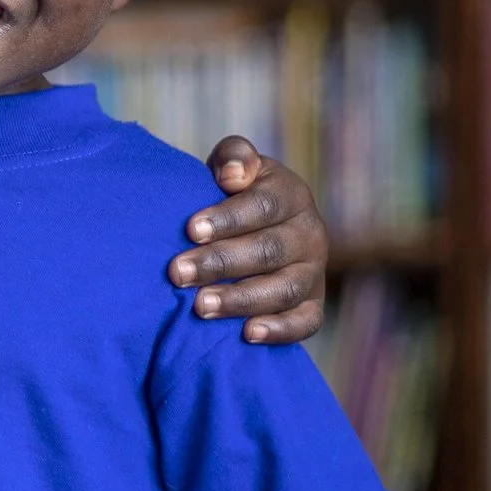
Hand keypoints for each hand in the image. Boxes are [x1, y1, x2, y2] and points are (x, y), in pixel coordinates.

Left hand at [166, 139, 327, 344]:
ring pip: (285, 288)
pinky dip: (280, 329)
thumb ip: (234, 157)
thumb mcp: (232, 167)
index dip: (228, 218)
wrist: (253, 229)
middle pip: (268, 250)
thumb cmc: (231, 195)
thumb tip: (233, 174)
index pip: (264, 205)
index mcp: (291, 195)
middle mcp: (310, 233)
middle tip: (177, 273)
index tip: (191, 230)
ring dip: (241, 299)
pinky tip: (247, 334)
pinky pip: (306, 321)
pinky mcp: (312, 303)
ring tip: (200, 305)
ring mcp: (313, 271)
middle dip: (220, 263)